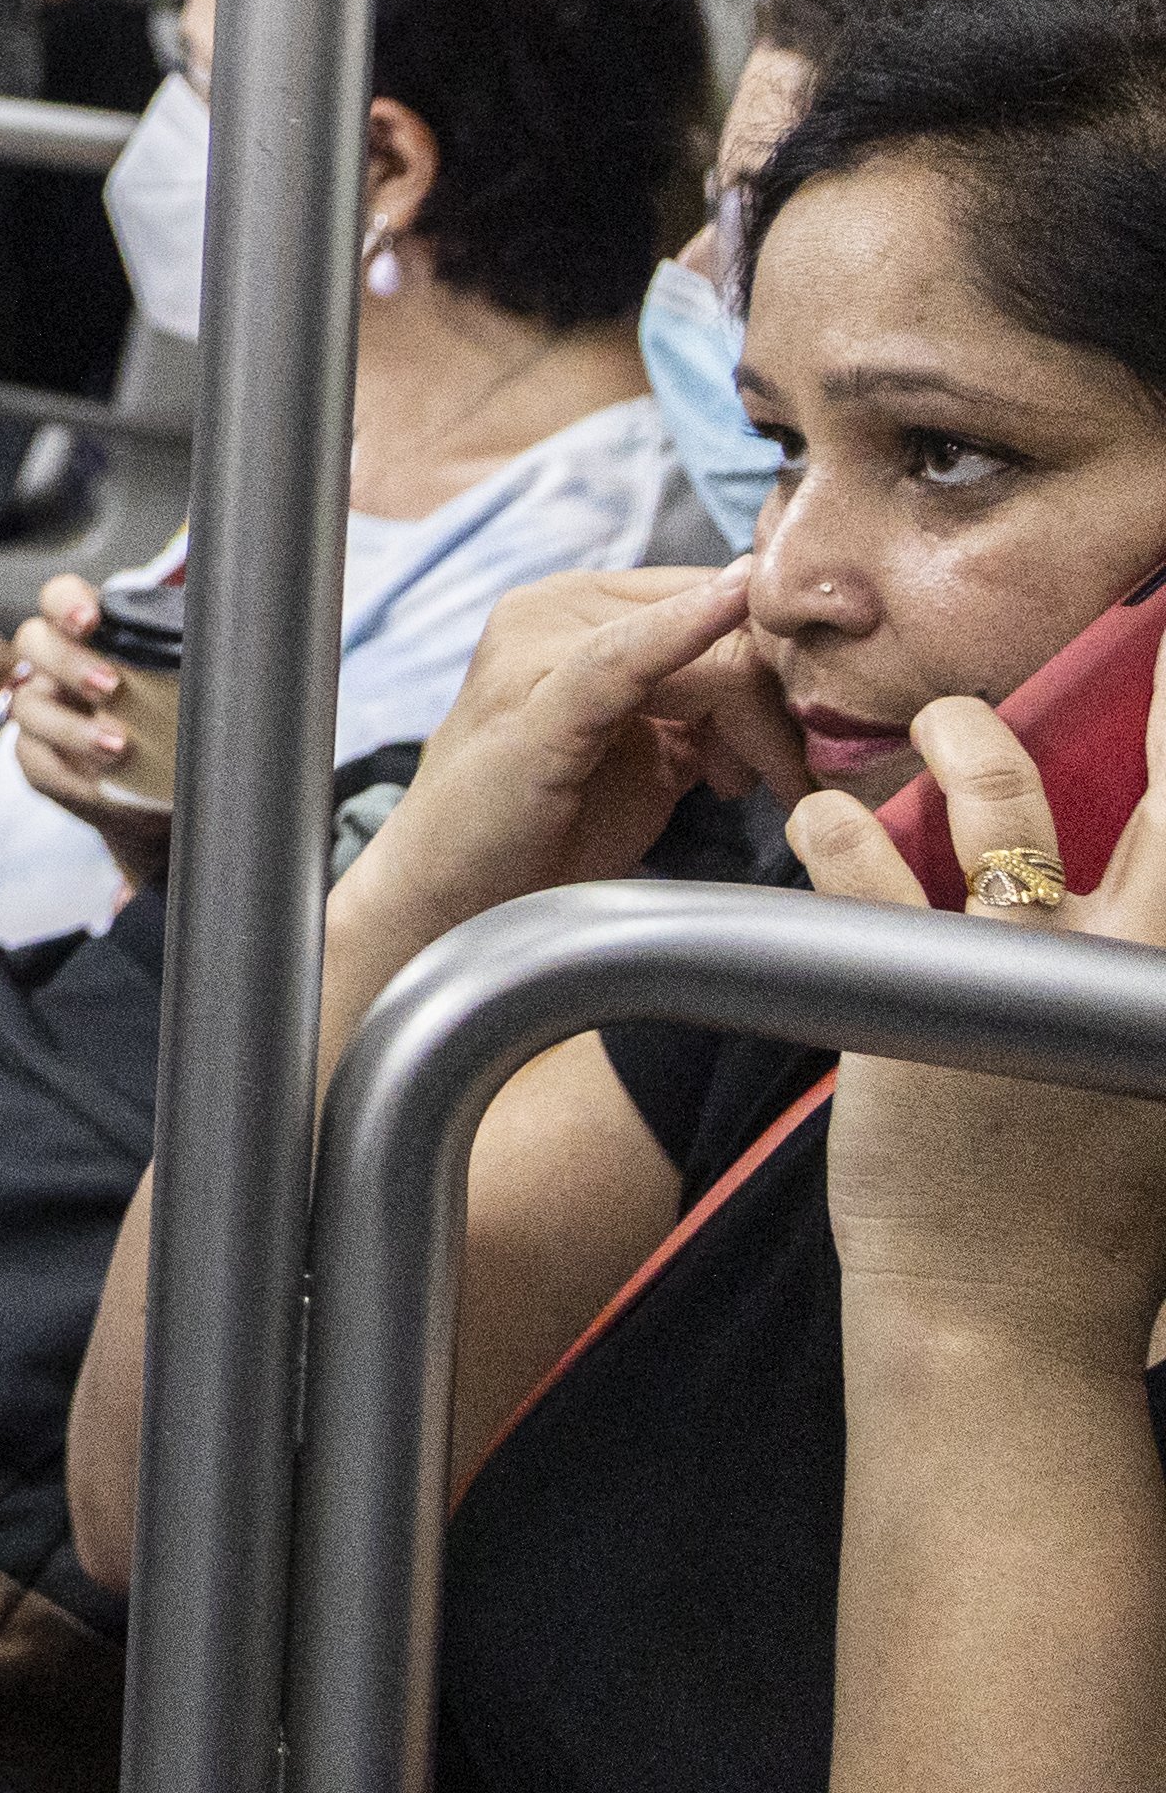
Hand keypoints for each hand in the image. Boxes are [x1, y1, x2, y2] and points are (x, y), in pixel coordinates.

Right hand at [6, 573, 173, 887]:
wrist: (162, 796)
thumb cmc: (177, 727)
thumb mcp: (188, 685)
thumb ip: (195, 656)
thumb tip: (240, 637)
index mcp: (91, 634)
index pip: (59, 597)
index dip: (65, 602)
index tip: (91, 621)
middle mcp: (57, 666)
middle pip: (33, 641)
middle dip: (69, 662)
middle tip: (112, 686)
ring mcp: (42, 711)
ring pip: (27, 706)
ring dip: (71, 727)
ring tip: (119, 746)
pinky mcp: (39, 758)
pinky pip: (34, 760)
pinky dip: (68, 773)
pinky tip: (99, 784)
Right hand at [342, 565, 804, 955]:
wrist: (456, 895)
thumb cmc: (547, 827)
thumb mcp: (647, 750)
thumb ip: (704, 704)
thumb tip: (796, 686)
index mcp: (575, 606)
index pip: (716, 595)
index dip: (775, 663)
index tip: (800, 744)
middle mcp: (547, 607)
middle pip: (719, 620)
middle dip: (774, 700)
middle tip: (786, 779)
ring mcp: (531, 648)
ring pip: (699, 652)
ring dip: (755, 722)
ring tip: (753, 788)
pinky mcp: (531, 703)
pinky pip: (623, 657)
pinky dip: (684, 632)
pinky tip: (733, 607)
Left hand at [797, 650, 1165, 1366]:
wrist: (1009, 1317)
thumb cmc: (1084, 1204)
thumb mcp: (1146, 1074)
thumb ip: (1148, 975)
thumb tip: (1141, 893)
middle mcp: (1132, 967)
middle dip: (1154, 705)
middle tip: (1139, 641)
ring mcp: (1022, 972)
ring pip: (998, 802)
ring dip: (963, 743)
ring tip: (943, 725)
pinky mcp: (911, 987)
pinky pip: (864, 860)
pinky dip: (838, 824)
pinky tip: (825, 812)